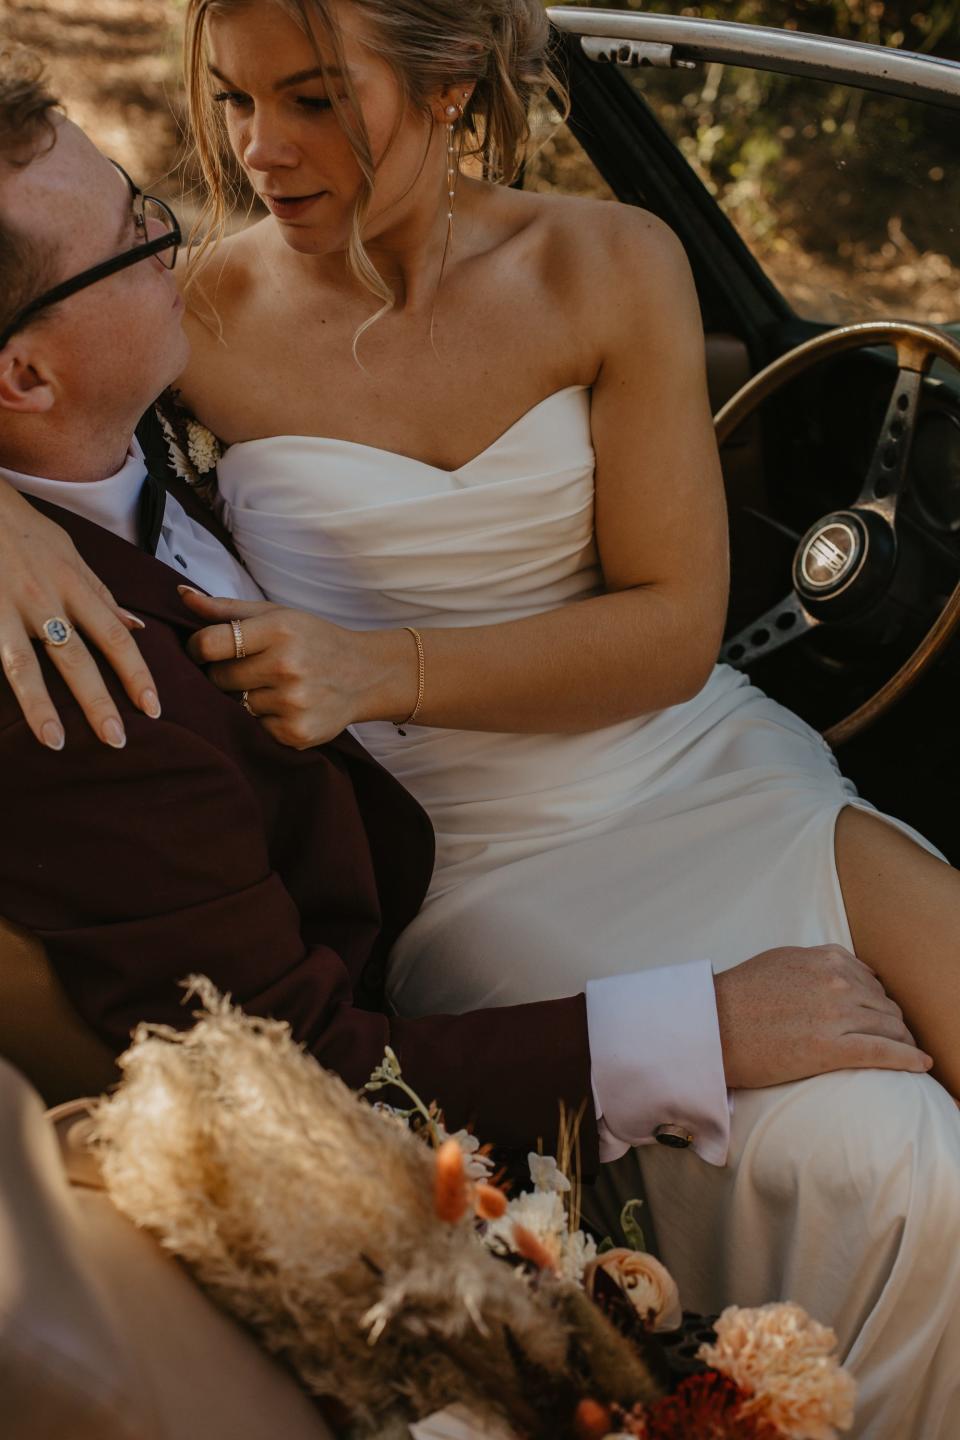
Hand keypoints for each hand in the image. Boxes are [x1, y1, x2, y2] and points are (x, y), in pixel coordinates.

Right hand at [0, 483, 159, 748]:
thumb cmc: (24, 530)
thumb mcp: (70, 554)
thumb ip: (101, 594)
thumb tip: (138, 626)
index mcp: (73, 586)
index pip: (116, 638)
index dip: (136, 675)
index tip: (153, 709)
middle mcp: (44, 600)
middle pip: (77, 658)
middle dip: (98, 702)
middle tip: (117, 741)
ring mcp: (6, 608)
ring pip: (26, 664)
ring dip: (42, 706)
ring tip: (57, 742)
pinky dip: (2, 687)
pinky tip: (9, 723)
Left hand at [182, 590, 414, 747]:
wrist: (365, 675)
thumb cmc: (313, 640)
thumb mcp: (277, 615)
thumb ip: (226, 608)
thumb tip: (180, 594)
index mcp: (278, 630)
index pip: (210, 643)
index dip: (197, 648)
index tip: (204, 650)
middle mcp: (287, 666)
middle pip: (217, 678)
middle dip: (223, 674)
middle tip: (248, 669)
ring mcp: (293, 702)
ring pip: (234, 706)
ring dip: (244, 699)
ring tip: (271, 687)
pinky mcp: (296, 733)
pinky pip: (254, 729)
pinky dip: (262, 720)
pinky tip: (284, 707)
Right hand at [714, 944, 932, 1089]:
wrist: (712, 1024)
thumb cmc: (739, 995)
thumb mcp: (781, 961)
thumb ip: (816, 963)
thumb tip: (842, 970)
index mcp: (826, 959)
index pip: (872, 981)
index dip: (878, 1002)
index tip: (878, 1017)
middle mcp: (837, 982)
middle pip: (885, 1005)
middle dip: (892, 1024)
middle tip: (894, 1041)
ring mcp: (836, 1014)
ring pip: (889, 1028)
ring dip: (901, 1042)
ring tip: (906, 1055)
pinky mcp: (830, 1048)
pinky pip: (883, 1052)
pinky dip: (908, 1059)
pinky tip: (920, 1065)